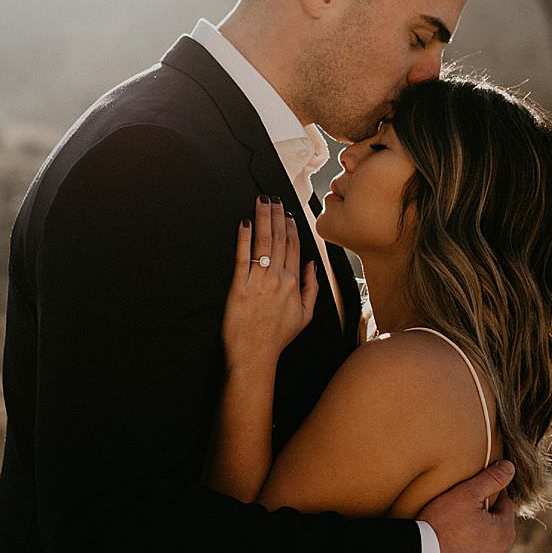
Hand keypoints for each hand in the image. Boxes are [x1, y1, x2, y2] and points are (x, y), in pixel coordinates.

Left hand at [223, 196, 315, 371]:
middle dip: (276, 215)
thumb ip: (311, 288)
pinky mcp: (239, 286)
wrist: (255, 354)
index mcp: (293, 283)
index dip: (290, 226)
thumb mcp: (305, 315)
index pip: (294, 247)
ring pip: (264, 242)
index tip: (287, 212)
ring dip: (263, 219)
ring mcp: (258, 281)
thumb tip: (312, 266)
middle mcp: (278, 278)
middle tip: (272, 198)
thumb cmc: (276, 337)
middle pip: (280, 239)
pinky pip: (242, 256)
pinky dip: (244, 238)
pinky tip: (244, 223)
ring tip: (261, 202)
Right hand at [419, 460, 517, 552]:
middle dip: (484, 528)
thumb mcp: (463, 496)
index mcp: (504, 532)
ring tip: (454, 547)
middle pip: (496, 536)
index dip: (489, 500)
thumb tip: (511, 466)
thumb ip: (489, 480)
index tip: (473, 498)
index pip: (504, 508)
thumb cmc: (440, 529)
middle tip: (460, 521)